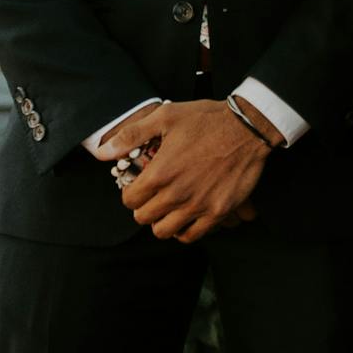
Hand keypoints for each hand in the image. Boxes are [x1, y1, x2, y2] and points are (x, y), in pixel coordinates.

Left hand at [114, 100, 270, 243]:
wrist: (249, 127)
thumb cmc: (207, 120)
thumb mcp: (166, 117)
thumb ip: (131, 136)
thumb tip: (103, 153)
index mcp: (160, 173)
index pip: (129, 200)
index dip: (131, 194)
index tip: (139, 187)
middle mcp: (176, 193)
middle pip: (144, 218)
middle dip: (144, 208)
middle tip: (153, 198)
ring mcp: (198, 205)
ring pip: (164, 231)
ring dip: (162, 222)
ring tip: (168, 210)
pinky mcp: (218, 211)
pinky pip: (192, 235)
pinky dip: (185, 231)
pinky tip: (187, 218)